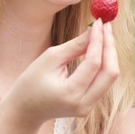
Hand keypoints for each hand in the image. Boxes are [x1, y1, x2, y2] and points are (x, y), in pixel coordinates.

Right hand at [0, 18, 118, 125]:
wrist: (24, 111)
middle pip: (110, 72)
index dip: (99, 40)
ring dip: (109, 54)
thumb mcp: (50, 59)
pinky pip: (104, 81)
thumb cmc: (31, 82)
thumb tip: (95, 30)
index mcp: (70, 93)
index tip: (99, 22)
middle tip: (105, 26)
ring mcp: (88, 107)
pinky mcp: (90, 105)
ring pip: (110, 77)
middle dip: (110, 46)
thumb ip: (75, 45)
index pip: (94, 63)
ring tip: (103, 34)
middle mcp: (84, 104)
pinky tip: (100, 48)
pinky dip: (105, 63)